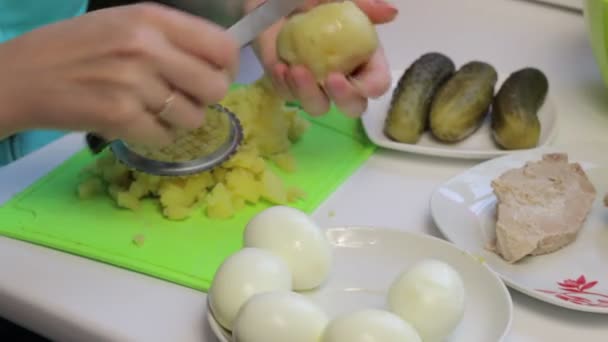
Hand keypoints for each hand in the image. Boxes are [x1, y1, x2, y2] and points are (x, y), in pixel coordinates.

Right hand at [0, 3, 238, 145]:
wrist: (22, 75)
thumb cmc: (77, 47)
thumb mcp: (125, 23)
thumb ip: (172, 38)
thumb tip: (219, 63)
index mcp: (152, 18)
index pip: (222, 46)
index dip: (227, 67)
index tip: (217, 75)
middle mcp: (147, 47)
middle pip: (215, 86)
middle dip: (205, 98)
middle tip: (185, 98)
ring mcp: (134, 83)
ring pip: (193, 117)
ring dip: (179, 120)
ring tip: (152, 109)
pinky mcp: (120, 117)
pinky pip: (165, 137)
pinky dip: (155, 135)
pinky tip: (135, 121)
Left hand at [251, 0, 397, 117]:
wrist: (275, 1)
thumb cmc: (313, 1)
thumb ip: (364, 6)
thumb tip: (391, 12)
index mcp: (363, 59)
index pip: (377, 84)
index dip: (370, 87)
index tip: (357, 78)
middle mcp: (343, 78)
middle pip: (353, 106)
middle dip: (345, 98)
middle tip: (330, 78)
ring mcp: (315, 86)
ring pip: (318, 107)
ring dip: (308, 93)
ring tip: (296, 69)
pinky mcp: (289, 86)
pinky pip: (288, 95)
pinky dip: (284, 84)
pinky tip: (281, 67)